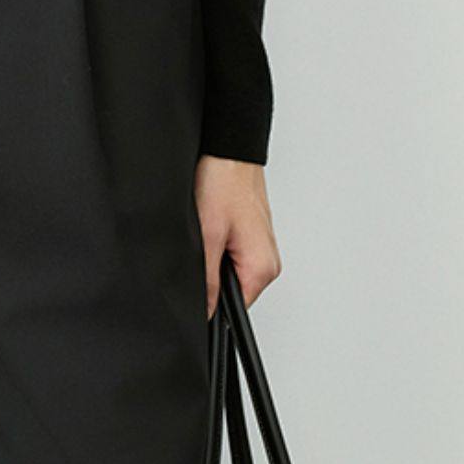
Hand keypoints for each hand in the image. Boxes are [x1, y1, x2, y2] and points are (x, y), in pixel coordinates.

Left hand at [194, 155, 278, 316]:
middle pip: (232, 293)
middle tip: (201, 251)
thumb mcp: (207, 236)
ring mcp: (261, 248)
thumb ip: (206, 280)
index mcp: (262, 268)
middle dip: (210, 280)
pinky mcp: (252, 236)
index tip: (195, 290)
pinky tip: (212, 227)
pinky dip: (218, 246)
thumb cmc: (224, 182)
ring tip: (208, 233)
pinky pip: (232, 255)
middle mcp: (268, 261)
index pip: (234, 311)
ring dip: (214, 261)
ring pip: (230, 273)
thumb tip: (204, 311)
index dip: (210, 306)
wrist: (229, 151)